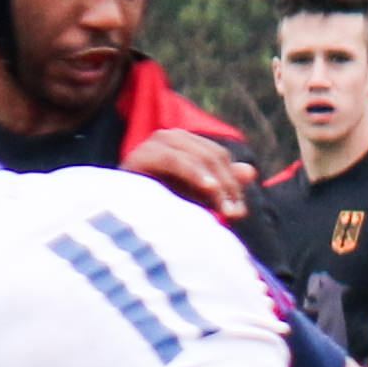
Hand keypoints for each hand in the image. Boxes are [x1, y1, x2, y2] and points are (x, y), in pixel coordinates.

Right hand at [121, 129, 249, 220]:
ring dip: (215, 182)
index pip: (218, 157)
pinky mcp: (138, 156)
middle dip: (227, 185)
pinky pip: (172, 158)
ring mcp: (151, 145)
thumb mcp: (196, 201)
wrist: (117, 226)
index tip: (240, 212)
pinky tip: (209, 190)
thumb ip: (221, 186)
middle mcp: (166, 139)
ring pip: (196, 154)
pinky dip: (193, 172)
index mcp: (181, 146)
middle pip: (211, 154)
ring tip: (224, 209)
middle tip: (235, 214)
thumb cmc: (157, 215)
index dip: (232, 182)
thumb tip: (250, 172)